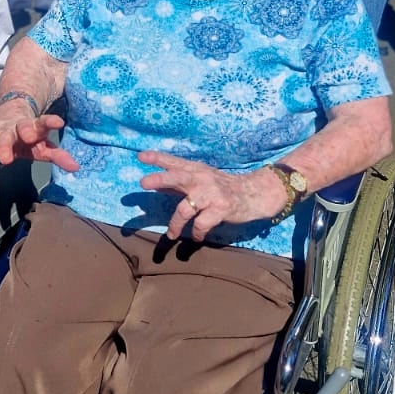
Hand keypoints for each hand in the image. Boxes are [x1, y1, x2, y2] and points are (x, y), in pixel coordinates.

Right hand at [0, 111, 79, 175]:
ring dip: (5, 147)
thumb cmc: (31, 134)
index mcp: (36, 125)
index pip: (45, 121)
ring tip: (6, 159)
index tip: (59, 122)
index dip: (51, 121)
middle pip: (23, 126)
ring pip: (4, 137)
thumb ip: (59, 156)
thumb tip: (75, 167)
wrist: (10, 117)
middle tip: (29, 136)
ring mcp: (6, 132)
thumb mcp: (45, 145)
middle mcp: (20, 126)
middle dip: (26, 130)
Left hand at [137, 151, 283, 242]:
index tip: (141, 156)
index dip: (157, 158)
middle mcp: (202, 179)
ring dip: (175, 225)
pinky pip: (202, 224)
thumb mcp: (200, 181)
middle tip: (143, 182)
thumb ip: (177, 183)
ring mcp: (211, 194)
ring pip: (185, 209)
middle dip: (160, 179)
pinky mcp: (221, 209)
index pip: (174, 162)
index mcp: (195, 170)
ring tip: (170, 235)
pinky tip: (197, 237)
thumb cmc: (222, 187)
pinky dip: (197, 233)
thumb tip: (154, 183)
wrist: (254, 194)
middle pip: (177, 177)